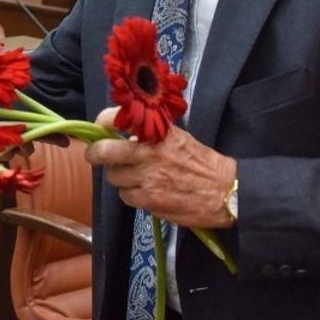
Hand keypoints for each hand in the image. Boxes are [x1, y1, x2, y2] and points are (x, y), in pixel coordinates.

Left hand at [84, 107, 235, 228]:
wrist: (225, 191)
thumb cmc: (202, 163)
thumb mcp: (179, 138)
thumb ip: (151, 135)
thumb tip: (123, 134)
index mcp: (158, 133)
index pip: (118, 119)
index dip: (103, 122)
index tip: (100, 127)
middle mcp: (149, 153)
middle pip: (105, 152)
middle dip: (95, 153)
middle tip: (94, 155)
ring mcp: (148, 178)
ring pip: (114, 177)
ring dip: (121, 178)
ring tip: (137, 177)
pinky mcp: (149, 200)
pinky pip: (126, 196)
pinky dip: (132, 195)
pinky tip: (147, 192)